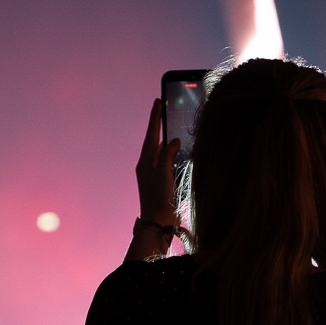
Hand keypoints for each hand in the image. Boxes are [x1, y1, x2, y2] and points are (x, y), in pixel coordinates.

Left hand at [135, 98, 179, 223]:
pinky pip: (167, 162)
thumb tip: (174, 140)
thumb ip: (167, 154)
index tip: (157, 101)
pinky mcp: (162, 182)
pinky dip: (173, 154)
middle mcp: (148, 166)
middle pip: (154, 140)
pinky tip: (180, 152)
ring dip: (167, 139)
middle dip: (160, 125)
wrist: (157, 223)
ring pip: (161, 151)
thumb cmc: (158, 199)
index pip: (151, 133)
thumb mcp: (163, 173)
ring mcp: (154, 174)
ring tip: (172, 126)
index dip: (155, 117)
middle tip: (165, 109)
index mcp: (145, 161)